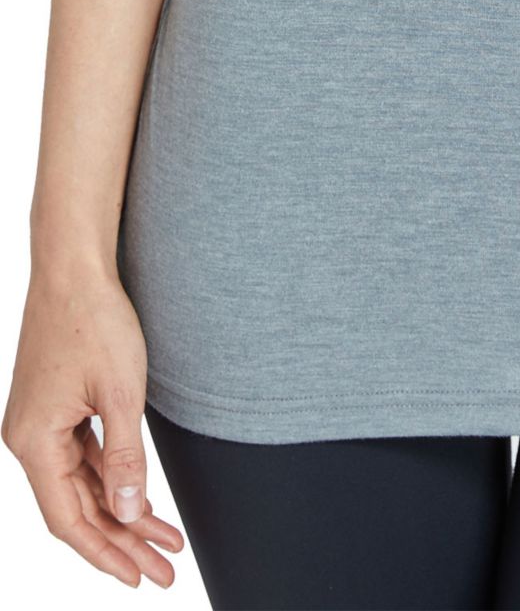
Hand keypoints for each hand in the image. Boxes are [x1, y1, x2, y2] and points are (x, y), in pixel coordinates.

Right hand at [3, 263, 184, 587]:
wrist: (74, 267)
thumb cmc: (94, 320)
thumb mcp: (119, 392)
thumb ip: (125, 457)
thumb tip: (129, 511)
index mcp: (34, 442)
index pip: (69, 519)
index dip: (105, 553)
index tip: (140, 576)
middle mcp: (29, 439)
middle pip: (78, 507)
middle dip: (123, 540)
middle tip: (164, 568)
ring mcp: (42, 423)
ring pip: (84, 483)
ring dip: (124, 510)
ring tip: (165, 540)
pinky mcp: (56, 406)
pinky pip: (84, 456)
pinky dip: (114, 476)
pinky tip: (141, 496)